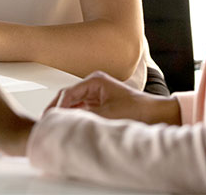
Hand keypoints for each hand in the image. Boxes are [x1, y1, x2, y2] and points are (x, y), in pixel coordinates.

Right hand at [46, 71, 180, 124]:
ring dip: (67, 113)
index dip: (56, 107)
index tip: (48, 118)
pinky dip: (76, 116)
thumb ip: (83, 116)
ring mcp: (98, 93)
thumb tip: (65, 120)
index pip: (67, 92)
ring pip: (75, 103)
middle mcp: (95, 84)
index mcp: (94, 80)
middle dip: (58, 109)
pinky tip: (71, 125)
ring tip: (57, 125)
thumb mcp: (106, 114)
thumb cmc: (138, 109)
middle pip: (69, 96)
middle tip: (48, 122)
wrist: (157, 114)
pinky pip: (83, 109)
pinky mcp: (102, 103)